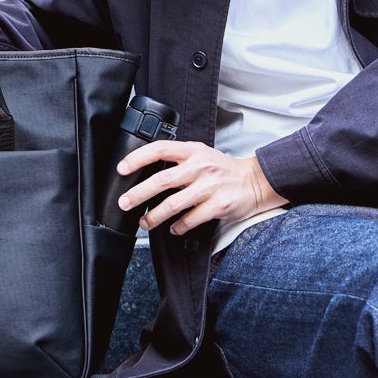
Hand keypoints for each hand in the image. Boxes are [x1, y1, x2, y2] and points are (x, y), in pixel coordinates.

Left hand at [116, 141, 286, 234]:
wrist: (255, 181)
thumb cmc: (222, 170)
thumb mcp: (201, 155)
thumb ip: (178, 161)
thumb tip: (145, 174)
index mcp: (193, 151)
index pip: (160, 149)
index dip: (138, 158)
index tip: (122, 169)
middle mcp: (200, 166)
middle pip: (161, 180)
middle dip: (138, 193)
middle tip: (125, 203)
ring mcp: (210, 186)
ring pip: (173, 204)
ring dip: (154, 216)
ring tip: (144, 222)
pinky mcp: (219, 205)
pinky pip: (191, 219)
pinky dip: (178, 226)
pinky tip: (173, 228)